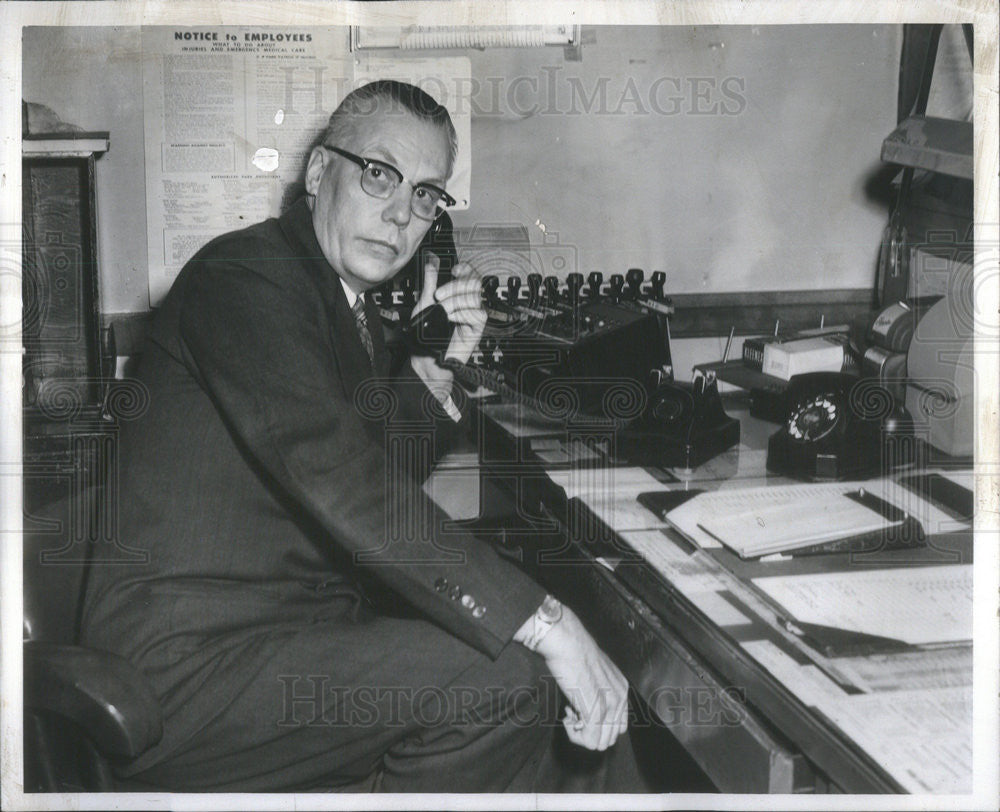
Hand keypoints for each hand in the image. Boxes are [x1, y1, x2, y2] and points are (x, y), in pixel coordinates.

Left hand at [409, 253, 485, 416]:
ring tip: (441, 311)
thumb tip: (431, 260)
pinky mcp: (477, 329)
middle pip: (475, 282)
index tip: (454, 269)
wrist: (426, 358)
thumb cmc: (425, 335)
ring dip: (454, 301)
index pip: (471, 274)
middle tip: (439, 296)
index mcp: (458, 295)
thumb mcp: (424, 302)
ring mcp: (474, 316)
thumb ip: (430, 281)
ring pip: (474, 297)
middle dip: (455, 286)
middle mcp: (468, 304)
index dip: (466, 268)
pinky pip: (477, 314)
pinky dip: (461, 314)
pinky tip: (450, 319)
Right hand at [515, 604, 628, 750]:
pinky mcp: (596, 710)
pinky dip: (575, 734)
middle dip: (588, 732)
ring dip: (581, 734)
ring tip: (570, 713)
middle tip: (573, 713)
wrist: (566, 641)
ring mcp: (610, 705)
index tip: (580, 711)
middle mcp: (620, 698)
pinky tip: (567, 715)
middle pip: (609, 738)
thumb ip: (598, 691)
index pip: (618, 727)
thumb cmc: (573, 652)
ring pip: (600, 743)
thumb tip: (587, 712)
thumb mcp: (594, 672)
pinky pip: (589, 740)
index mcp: (621, 689)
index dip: (597, 725)